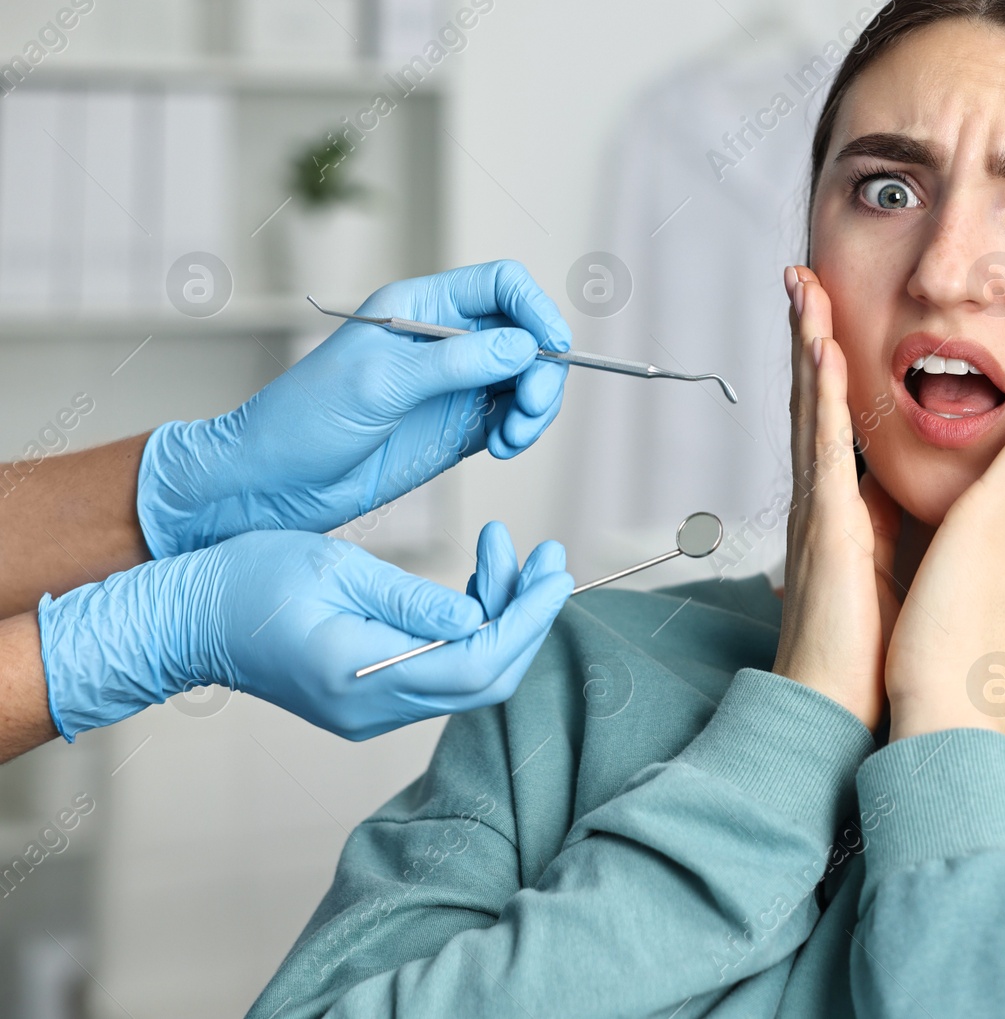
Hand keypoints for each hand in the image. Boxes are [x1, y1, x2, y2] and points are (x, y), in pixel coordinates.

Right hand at [36, 523, 572, 740]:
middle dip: (528, 617)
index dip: (528, 618)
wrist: (190, 618)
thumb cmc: (251, 579)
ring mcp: (372, 712)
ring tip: (507, 552)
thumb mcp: (336, 569)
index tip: (553, 571)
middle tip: (547, 555)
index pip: (478, 662)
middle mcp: (374, 708)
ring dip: (502, 619)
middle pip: (485, 679)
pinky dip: (472, 632)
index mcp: (363, 674)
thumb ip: (412, 598)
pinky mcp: (369, 701)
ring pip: (468, 679)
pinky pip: (441, 675)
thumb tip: (479, 615)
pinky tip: (476, 585)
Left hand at [137, 260, 572, 557]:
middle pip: (527, 334)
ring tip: (512, 439)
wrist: (276, 482)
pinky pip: (514, 418)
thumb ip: (457, 362)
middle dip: (542, 370)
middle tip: (528, 410)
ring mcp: (457, 385)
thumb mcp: (381, 381)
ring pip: (528, 379)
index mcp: (422, 307)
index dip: (536, 310)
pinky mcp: (461, 427)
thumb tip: (525, 346)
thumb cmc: (307, 419)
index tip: (549, 349)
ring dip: (536, 407)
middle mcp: (447, 340)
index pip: (502, 285)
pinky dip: (522, 432)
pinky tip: (502, 449)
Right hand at [771, 266, 902, 730]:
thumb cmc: (869, 649)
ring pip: (811, 407)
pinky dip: (819, 395)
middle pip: (814, 397)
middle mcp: (823, 498)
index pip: (836, 417)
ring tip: (802, 285)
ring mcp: (819, 508)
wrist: (843, 710)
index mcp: (844, 506)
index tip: (831, 311)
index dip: (831, 362)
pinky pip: (822, 448)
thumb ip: (889, 520)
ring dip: (806, 343)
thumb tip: (907, 487)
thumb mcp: (887, 565)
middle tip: (803, 273)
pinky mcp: (826, 526)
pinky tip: (820, 351)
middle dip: (809, 333)